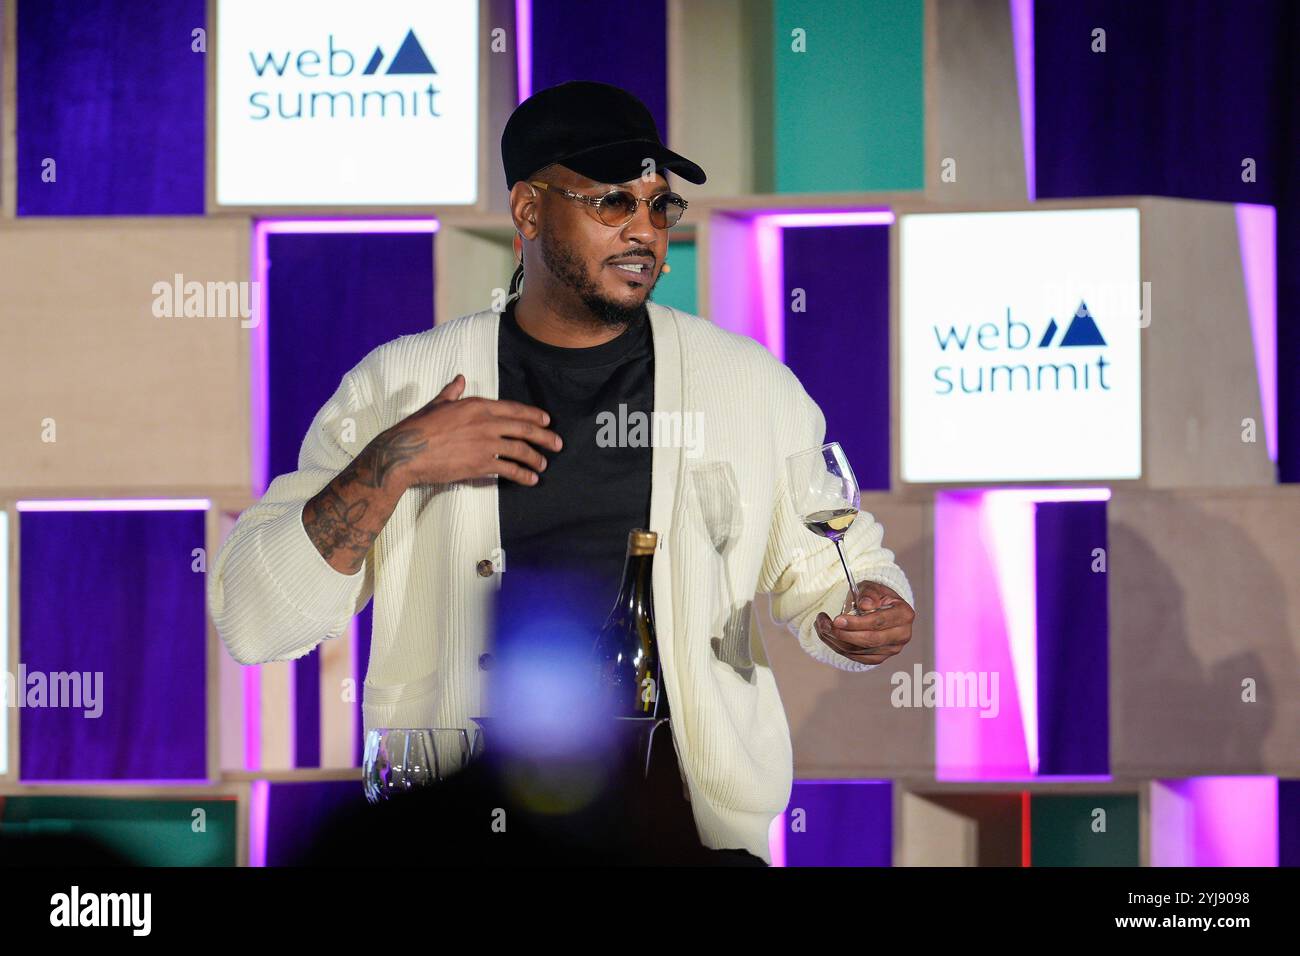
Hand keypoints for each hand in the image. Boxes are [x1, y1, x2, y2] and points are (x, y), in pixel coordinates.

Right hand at [383, 374, 563, 487]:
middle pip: (524, 428)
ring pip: (520, 449)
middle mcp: (485, 422)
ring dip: (536, 458)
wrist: (405, 452)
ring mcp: (484, 443)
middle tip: (557, 443)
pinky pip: (509, 469)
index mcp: (476, 405)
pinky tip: (531, 479)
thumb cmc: (417, 428)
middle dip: (544, 436)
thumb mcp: (437, 404)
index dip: (533, 415)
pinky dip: (523, 475)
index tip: (546, 420)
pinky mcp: (480, 464)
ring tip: (543, 464)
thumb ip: (452, 392)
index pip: (514, 409)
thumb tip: (458, 378)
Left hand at [813, 581, 914, 665]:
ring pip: (860, 651)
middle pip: (870, 640)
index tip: (838, 619)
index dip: (857, 623)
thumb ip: (868, 594)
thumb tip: (865, 605)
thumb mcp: (872, 587)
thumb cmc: (876, 596)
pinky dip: (839, 647)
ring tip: (822, 626)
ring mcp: (891, 649)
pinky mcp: (879, 658)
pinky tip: (828, 635)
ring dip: (837, 640)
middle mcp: (902, 635)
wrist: (881, 608)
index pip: (879, 622)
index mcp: (904, 614)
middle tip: (826, 624)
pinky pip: (856, 657)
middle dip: (845, 634)